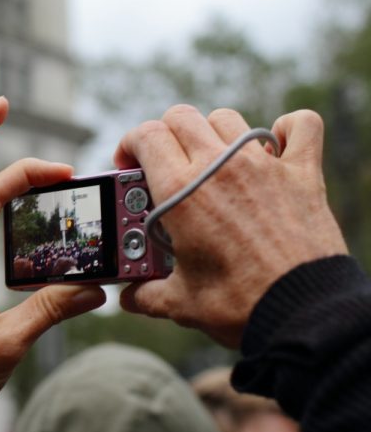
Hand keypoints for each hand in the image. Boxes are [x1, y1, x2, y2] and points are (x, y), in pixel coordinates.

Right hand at [114, 106, 347, 346]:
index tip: (129, 165)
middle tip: (163, 163)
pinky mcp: (302, 173)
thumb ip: (147, 294)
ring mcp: (263, 165)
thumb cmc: (239, 305)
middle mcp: (219, 168)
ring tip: (211, 161)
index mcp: (181, 192)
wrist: (303, 314)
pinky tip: (277, 144)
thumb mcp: (181, 302)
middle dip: (164, 134)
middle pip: (182, 117)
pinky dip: (288, 128)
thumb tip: (130, 296)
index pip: (146, 136)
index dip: (130, 144)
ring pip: (227, 119)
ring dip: (212, 133)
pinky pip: (301, 125)